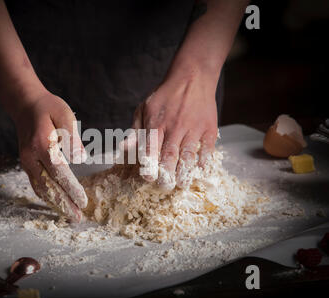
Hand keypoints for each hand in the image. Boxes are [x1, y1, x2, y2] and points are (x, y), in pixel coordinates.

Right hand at [12, 91, 87, 221]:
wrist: (25, 105)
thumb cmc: (48, 108)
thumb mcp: (64, 114)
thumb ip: (72, 137)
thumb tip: (81, 159)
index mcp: (42, 144)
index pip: (58, 172)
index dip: (71, 189)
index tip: (83, 201)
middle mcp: (31, 157)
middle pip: (48, 186)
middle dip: (64, 204)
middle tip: (78, 217)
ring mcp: (26, 161)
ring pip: (40, 189)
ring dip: (55, 204)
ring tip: (70, 215)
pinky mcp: (27, 164)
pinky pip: (36, 184)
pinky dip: (47, 196)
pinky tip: (57, 204)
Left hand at [132, 66, 218, 190]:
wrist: (192, 76)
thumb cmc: (165, 96)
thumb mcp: (144, 108)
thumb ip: (135, 131)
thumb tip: (123, 150)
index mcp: (157, 123)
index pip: (151, 147)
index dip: (149, 163)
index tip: (147, 178)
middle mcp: (175, 126)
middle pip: (170, 154)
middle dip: (167, 173)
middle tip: (165, 187)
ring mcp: (194, 127)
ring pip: (189, 154)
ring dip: (185, 171)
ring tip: (182, 184)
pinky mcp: (209, 127)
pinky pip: (207, 147)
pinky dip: (204, 160)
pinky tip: (200, 169)